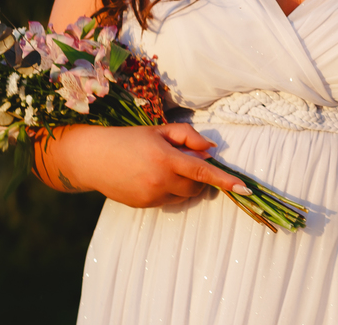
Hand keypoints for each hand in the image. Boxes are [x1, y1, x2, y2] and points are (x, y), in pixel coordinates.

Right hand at [35, 123, 248, 207]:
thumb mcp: (160, 130)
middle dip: (200, 177)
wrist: (92, 158)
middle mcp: (159, 180)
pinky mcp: (143, 206)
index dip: (226, 181)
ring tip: (163, 167)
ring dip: (185, 184)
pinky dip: (170, 191)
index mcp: (166, 158)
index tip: (245, 189)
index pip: (204, 172)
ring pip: (184, 195)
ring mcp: (151, 196)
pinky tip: (152, 177)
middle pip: (197, 186)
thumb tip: (211, 151)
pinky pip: (169, 201)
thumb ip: (189, 137)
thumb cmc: (129, 139)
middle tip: (184, 160)